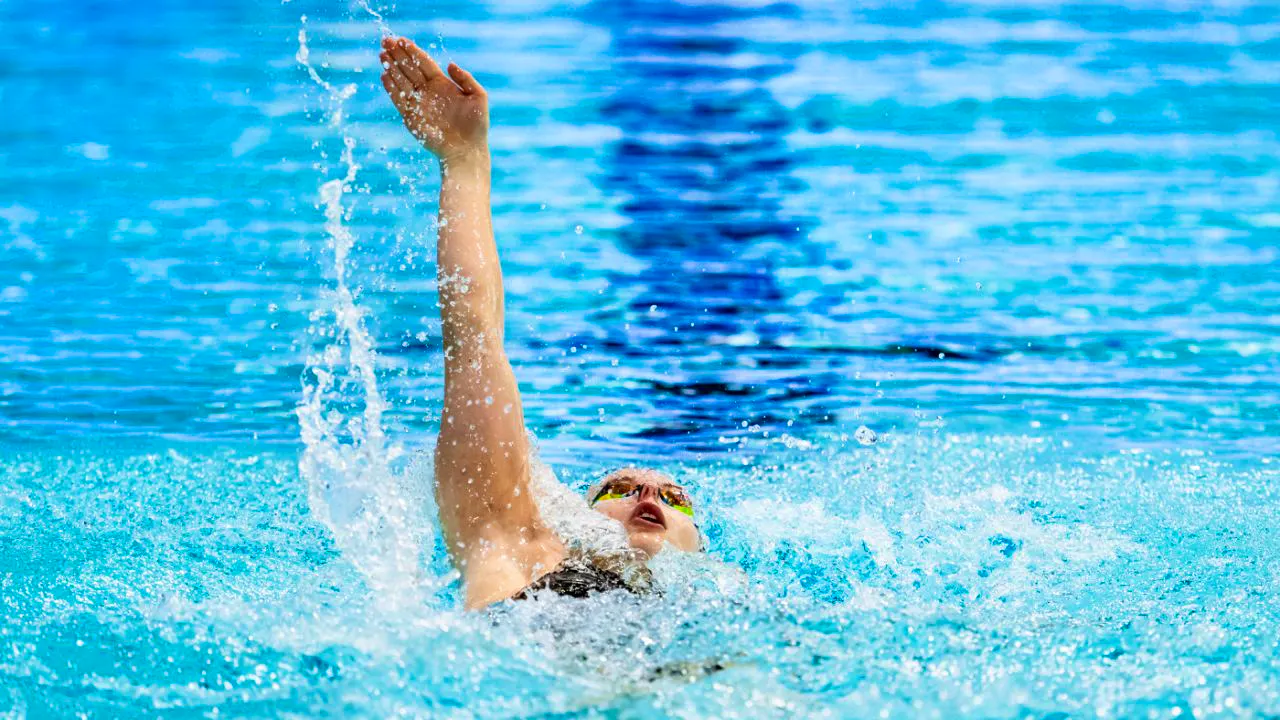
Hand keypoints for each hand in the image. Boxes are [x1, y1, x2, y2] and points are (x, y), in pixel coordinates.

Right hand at [379, 36, 488, 162]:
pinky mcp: (411, 117)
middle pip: (409, 68)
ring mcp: (418, 103)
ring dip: (391, 67)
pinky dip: (391, 88)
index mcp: (442, 84)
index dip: (412, 51)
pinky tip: (385, 75)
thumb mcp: (478, 97)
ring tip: (382, 54)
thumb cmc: (476, 125)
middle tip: (386, 40)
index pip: (424, 62)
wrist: (466, 150)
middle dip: (398, 54)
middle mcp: (428, 91)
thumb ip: (466, 79)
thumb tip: (450, 64)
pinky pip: (398, 99)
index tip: (401, 39)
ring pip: (402, 81)